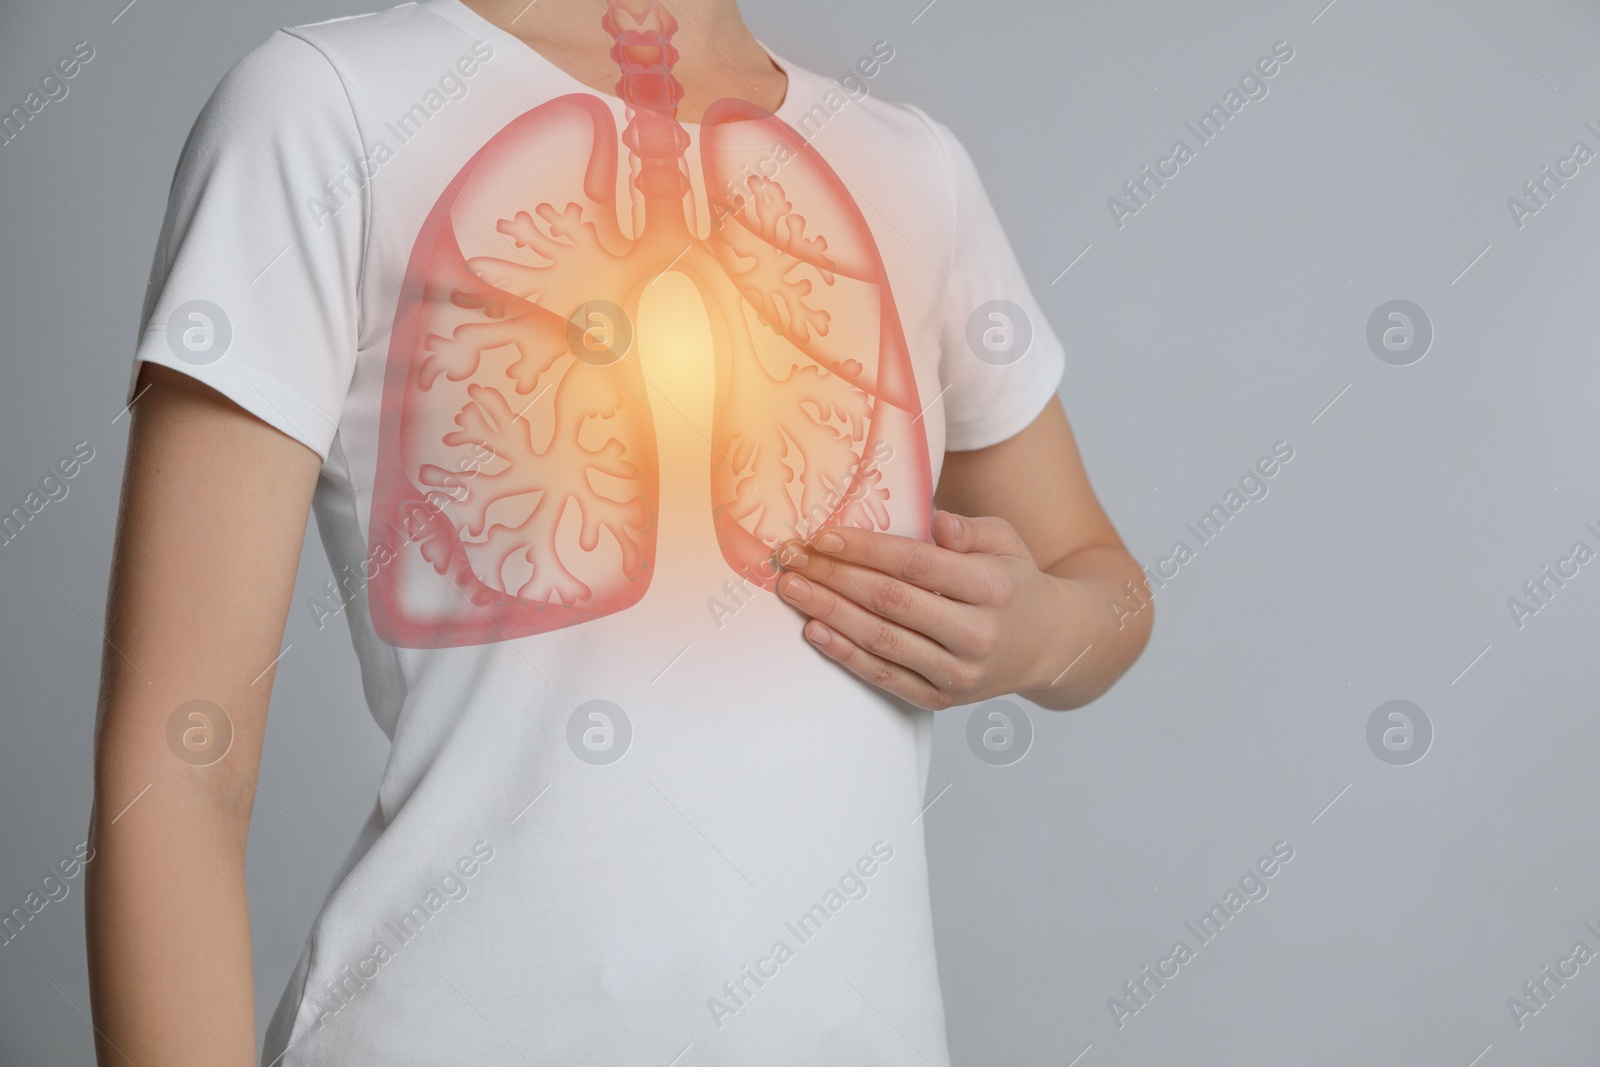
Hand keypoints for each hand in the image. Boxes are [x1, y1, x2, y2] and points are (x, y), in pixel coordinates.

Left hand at [774, 509, 1076, 709]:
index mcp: (994, 587)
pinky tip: (815, 630)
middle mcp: (977, 635)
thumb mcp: (1007, 542)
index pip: (917, 565)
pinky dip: (846, 655)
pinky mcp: (943, 700)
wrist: (1050, 646)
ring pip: (881, 641)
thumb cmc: (1014, 584)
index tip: (823, 535)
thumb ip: (970, 530)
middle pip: (891, 602)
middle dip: (834, 576)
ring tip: (793, 588)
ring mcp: (959, 673)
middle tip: (792, 557)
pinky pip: (885, 677)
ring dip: (829, 613)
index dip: (865, 549)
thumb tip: (936, 521)